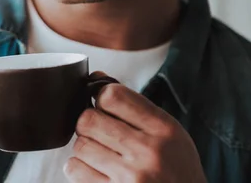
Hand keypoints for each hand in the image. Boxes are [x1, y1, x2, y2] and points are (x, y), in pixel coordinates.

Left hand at [64, 74, 205, 182]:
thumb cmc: (176, 168)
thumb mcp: (170, 133)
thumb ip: (136, 107)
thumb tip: (95, 78)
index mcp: (164, 129)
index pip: (112, 95)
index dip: (101, 97)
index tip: (104, 106)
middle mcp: (148, 151)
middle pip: (89, 119)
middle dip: (89, 123)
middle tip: (99, 132)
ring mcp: (131, 176)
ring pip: (80, 145)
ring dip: (85, 147)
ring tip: (101, 153)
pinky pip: (74, 170)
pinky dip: (78, 168)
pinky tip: (95, 170)